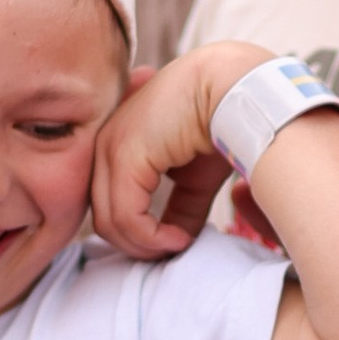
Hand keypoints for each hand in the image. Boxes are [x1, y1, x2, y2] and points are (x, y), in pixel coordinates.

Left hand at [89, 46, 297, 258]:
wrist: (234, 88)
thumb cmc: (220, 121)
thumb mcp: (195, 176)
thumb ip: (182, 207)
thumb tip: (179, 239)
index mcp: (118, 144)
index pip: (110, 203)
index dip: (138, 232)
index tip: (173, 241)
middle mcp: (105, 144)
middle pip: (104, 217)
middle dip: (138, 244)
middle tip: (173, 251)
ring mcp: (110, 148)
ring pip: (110, 222)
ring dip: (146, 245)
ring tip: (179, 244)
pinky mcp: (123, 156)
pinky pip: (126, 216)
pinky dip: (152, 238)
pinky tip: (180, 237)